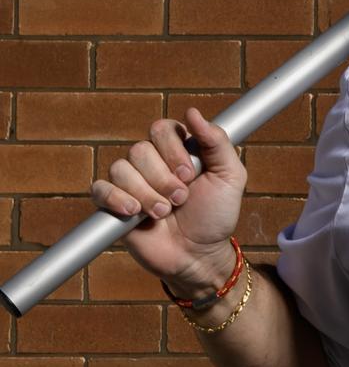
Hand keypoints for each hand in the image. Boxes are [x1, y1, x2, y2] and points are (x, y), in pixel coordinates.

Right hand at [90, 107, 246, 294]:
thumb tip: (192, 112)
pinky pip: (100, 188)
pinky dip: (116, 199)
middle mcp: (152, 162)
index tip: (191, 175)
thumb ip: (217, 142)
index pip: (162, 129)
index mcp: (178, 149)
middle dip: (163, 178)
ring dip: (147, 194)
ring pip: (121, 169)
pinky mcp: (114, 204)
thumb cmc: (216, 214)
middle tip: (181, 198)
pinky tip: (134, 212)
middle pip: (140, 149)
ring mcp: (131, 182)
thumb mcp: (230, 176)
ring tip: (165, 213)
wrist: (199, 254)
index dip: (173, 150)